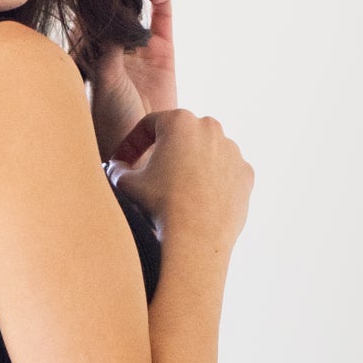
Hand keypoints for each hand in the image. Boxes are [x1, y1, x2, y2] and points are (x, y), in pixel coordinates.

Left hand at [90, 0, 176, 165]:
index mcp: (89, 56)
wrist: (142, 150)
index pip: (87, 16)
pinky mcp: (163, 58)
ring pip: (137, 13)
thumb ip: (106, 47)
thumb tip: (108, 16)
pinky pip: (162, 25)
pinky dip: (162, 7)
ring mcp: (138, 54)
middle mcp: (112, 52)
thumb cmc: (112, 121)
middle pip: (113, 10)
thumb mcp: (104, 79)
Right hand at [114, 106, 252, 249]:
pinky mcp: (246, 173)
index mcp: (179, 121)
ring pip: (207, 153)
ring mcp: (232, 150)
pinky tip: (200, 202)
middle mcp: (210, 127)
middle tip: (154, 175)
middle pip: (182, 136)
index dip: (132, 143)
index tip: (123, 161)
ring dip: (192, 166)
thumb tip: (116, 167)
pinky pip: (225, 173)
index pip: (149, 125)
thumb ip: (117, 170)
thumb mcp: (127, 185)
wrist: (196, 240)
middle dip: (167, 152)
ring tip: (178, 192)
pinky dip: (214, 183)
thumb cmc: (160, 207)